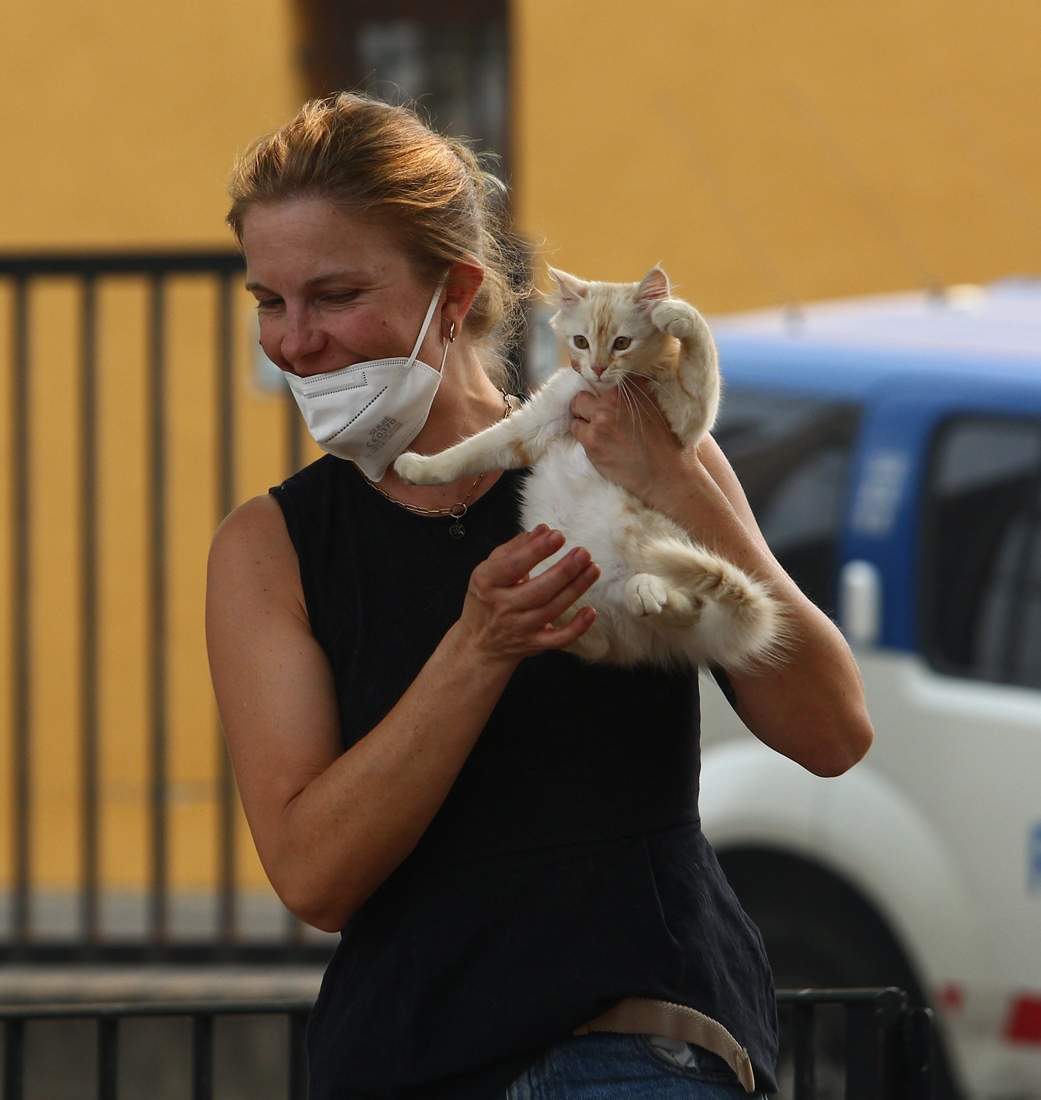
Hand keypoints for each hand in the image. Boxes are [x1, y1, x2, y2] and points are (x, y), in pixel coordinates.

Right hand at [456, 524, 599, 666]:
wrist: (480, 643)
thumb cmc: (488, 597)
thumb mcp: (491, 568)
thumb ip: (516, 547)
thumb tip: (544, 529)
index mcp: (488, 583)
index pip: (513, 565)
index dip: (536, 550)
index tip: (557, 535)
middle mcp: (503, 607)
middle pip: (538, 590)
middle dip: (564, 571)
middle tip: (583, 553)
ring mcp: (519, 628)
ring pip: (552, 610)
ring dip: (576, 589)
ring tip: (593, 569)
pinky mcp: (534, 644)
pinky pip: (559, 639)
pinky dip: (577, 628)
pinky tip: (591, 611)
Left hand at [569, 379, 687, 499]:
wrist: (666, 473)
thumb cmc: (667, 443)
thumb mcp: (657, 407)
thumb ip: (637, 392)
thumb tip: (621, 386)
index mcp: (631, 386)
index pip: (602, 379)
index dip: (600, 394)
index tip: (601, 401)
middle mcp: (614, 398)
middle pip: (583, 395)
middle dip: (586, 406)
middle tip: (594, 418)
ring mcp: (601, 418)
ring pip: (576, 412)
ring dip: (583, 422)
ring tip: (598, 434)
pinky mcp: (592, 439)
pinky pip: (576, 430)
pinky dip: (583, 436)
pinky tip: (598, 444)